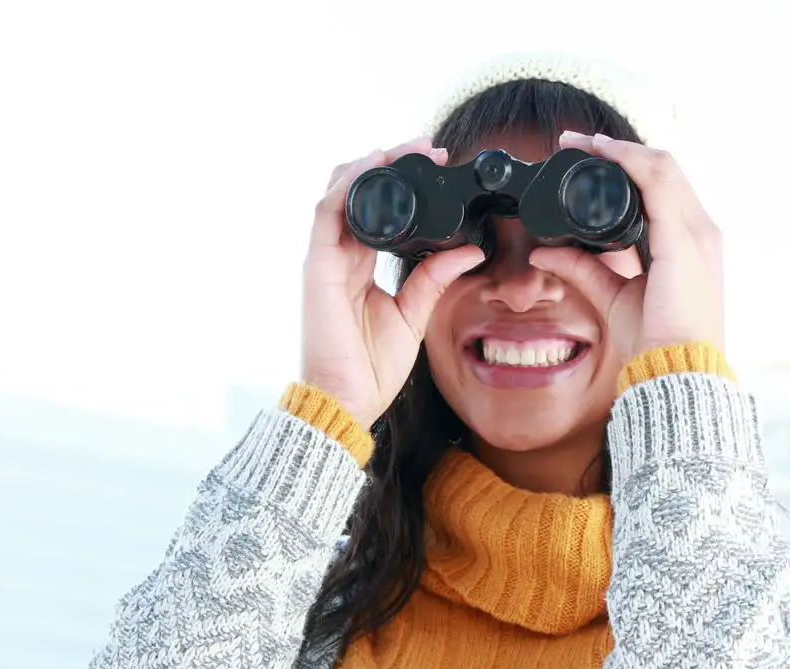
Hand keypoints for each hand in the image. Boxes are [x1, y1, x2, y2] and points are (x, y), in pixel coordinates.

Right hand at [301, 138, 485, 427]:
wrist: (348, 398)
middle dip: (389, 162)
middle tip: (429, 149)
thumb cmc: (371, 366)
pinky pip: (327, 211)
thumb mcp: (414, 313)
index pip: (376, 210)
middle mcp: (339, 255)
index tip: (438, 165)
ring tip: (407, 149)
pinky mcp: (318, 265)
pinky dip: (349, 183)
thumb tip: (472, 251)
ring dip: (372, 163)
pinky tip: (373, 165)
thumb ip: (434, 278)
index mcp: (360, 265)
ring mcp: (326, 258)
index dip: (402, 182)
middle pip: (357, 191)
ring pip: (340, 191)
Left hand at [529, 131, 723, 364]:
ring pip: (663, 167)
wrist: (676, 370)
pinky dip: (630, 161)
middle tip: (575, 142)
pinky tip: (603, 153)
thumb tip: (542, 254)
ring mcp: (697, 233)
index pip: (663, 187)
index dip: (626, 165)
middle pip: (663, 169)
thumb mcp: (612, 295)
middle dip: (619, 149)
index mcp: (689, 243)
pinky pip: (658, 183)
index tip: (586, 156)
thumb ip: (583, 270)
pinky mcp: (685, 240)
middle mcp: (701, 232)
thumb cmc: (653, 340)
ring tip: (582, 142)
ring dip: (620, 148)